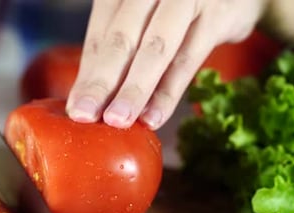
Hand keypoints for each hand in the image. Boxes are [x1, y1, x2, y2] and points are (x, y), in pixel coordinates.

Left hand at [66, 0, 267, 129]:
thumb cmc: (179, 6)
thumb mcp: (145, 14)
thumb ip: (122, 44)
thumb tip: (92, 95)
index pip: (100, 34)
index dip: (88, 74)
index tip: (76, 109)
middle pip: (121, 40)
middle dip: (101, 83)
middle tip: (85, 116)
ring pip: (155, 49)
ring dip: (135, 90)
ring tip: (118, 120)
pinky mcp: (216, 15)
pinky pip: (188, 59)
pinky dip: (169, 91)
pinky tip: (154, 116)